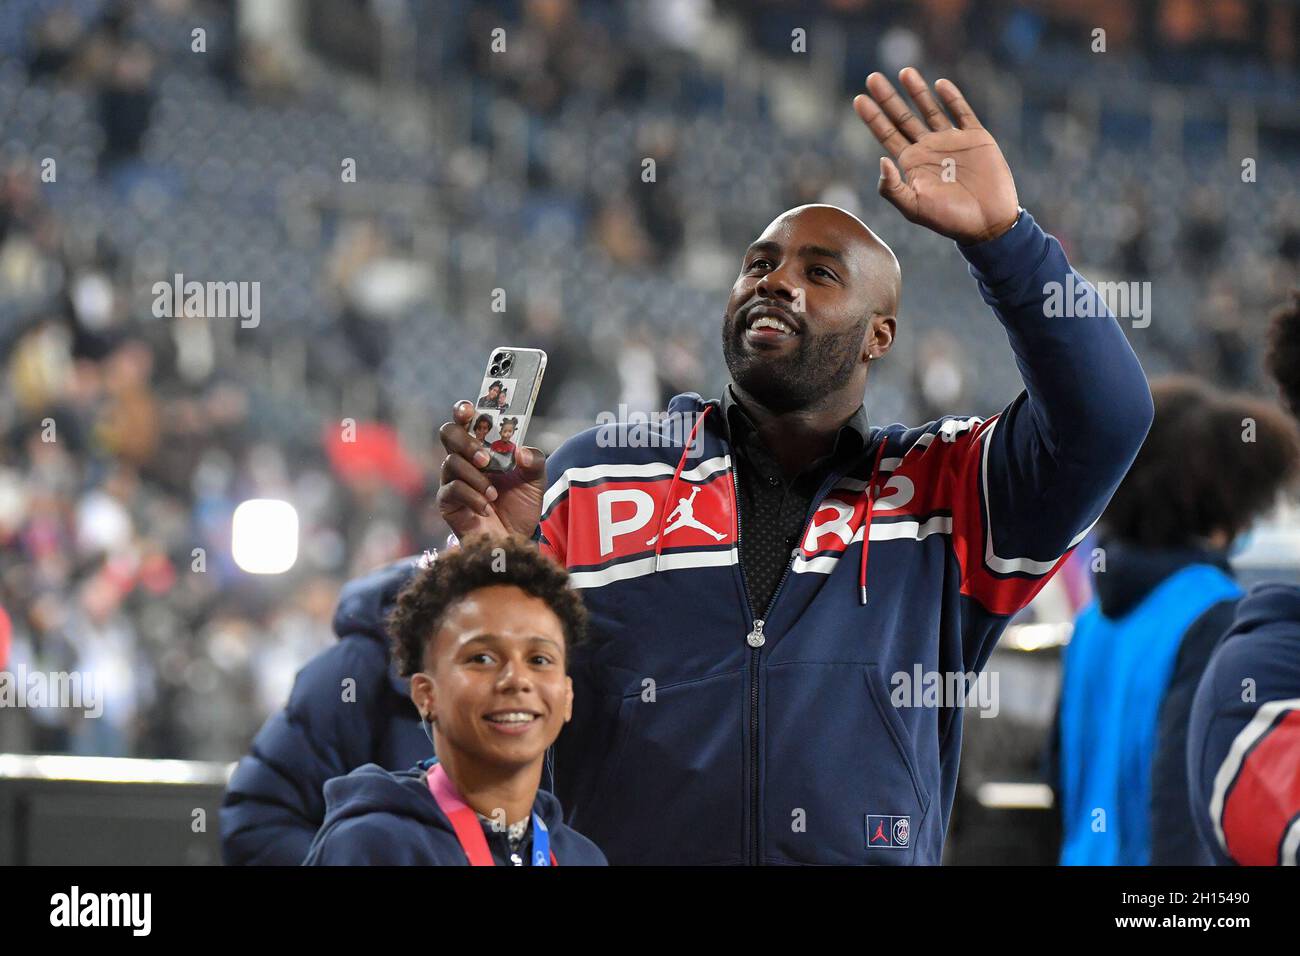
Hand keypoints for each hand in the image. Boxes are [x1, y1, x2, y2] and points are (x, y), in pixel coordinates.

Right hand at [436, 401, 546, 539]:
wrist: (515, 540)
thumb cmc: (520, 506)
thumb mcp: (536, 481)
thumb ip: (534, 461)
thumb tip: (520, 451)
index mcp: (483, 447)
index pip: (466, 420)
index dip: (463, 411)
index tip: (468, 410)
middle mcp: (464, 459)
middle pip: (449, 434)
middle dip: (466, 442)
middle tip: (486, 459)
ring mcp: (453, 479)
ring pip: (450, 462)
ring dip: (475, 477)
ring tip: (494, 493)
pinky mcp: (447, 501)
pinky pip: (451, 490)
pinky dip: (472, 497)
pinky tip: (487, 508)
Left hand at [853, 68, 1018, 245]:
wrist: (987, 222)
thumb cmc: (948, 220)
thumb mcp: (913, 208)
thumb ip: (892, 187)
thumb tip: (881, 160)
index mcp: (911, 164)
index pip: (887, 135)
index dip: (873, 118)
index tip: (858, 99)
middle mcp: (928, 149)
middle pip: (903, 117)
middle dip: (888, 98)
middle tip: (872, 77)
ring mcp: (951, 141)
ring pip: (930, 110)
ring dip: (917, 91)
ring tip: (904, 72)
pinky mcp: (975, 137)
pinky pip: (961, 112)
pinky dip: (951, 98)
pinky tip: (939, 84)